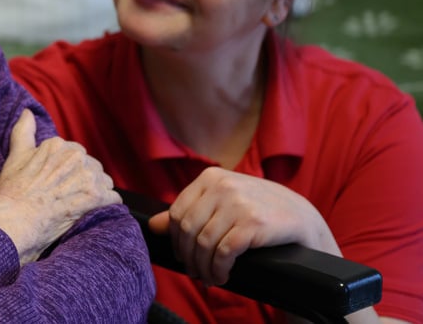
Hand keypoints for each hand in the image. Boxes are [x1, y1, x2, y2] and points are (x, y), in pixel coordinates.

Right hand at [0, 109, 120, 264]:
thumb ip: (24, 131)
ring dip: (95, 194)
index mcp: (58, 144)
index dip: (67, 173)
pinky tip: (89, 212)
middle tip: (65, 197)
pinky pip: (112, 198)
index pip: (75, 155)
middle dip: (83, 182)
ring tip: (77, 206)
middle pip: (91, 168)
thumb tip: (28, 112)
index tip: (56, 184)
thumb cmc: (13, 191)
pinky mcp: (95, 196)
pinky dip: (105, 206)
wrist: (13, 219)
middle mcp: (75, 155)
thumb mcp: (16, 156)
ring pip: (103, 182)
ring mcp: (86, 175)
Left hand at [147, 167, 337, 285]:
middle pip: (188, 229)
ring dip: (203, 267)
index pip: (177, 212)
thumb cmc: (256, 209)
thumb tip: (152, 225)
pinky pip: (223, 252)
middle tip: (194, 272)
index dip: (176, 239)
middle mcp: (222, 186)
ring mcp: (238, 203)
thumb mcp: (221, 203)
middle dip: (188, 256)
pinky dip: (218, 269)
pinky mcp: (253, 224)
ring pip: (204, 243)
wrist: (300, 217)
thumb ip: (188, 210)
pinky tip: (222, 276)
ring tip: (208, 277)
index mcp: (210, 177)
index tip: (182, 255)